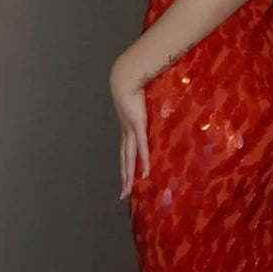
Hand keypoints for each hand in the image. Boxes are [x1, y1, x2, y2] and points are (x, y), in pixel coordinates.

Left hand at [109, 58, 149, 198]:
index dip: (125, 165)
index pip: (125, 151)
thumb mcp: (137, 99)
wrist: (125, 77)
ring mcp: (130, 130)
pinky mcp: (137, 125)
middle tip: (123, 194)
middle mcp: (125, 132)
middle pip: (124, 159)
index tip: (125, 177)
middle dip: (124, 177)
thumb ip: (143, 104)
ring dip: (128, 175)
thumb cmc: (132, 85)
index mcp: (125, 127)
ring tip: (128, 190)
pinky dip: (143, 161)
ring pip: (129, 158)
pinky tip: (144, 173)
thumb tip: (149, 103)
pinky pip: (141, 147)